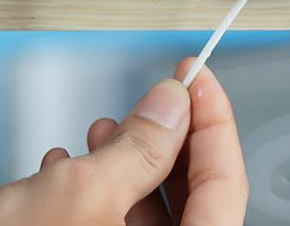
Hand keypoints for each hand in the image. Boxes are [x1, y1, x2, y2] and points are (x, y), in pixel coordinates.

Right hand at [0, 60, 247, 225]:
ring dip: (130, 166)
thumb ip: (141, 146)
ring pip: (148, 219)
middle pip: (193, 203)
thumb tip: (174, 104)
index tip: (199, 78)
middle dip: (171, 142)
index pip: (225, 187)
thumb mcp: (80, 192)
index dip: (215, 123)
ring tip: (103, 132)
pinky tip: (64, 170)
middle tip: (161, 98)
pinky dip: (98, 197)